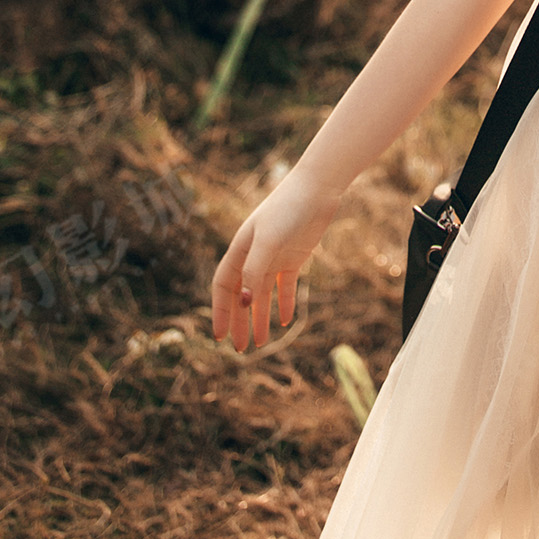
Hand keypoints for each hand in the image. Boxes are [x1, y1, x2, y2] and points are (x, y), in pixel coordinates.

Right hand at [211, 168, 346, 351]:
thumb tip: (244, 302)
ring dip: (260, 317)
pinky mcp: (294, 257)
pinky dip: (284, 303)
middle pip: (242, 294)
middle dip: (240, 321)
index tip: (220, 336)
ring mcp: (275, 256)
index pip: (224, 286)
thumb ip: (255, 269)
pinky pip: (285, 286)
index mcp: (241, 248)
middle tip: (241, 350)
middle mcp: (255, 254)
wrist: (318, 188)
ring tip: (260, 343)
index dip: (220, 311)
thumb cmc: (289, 208)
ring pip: (263, 294)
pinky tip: (284, 320)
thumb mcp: (269, 240)